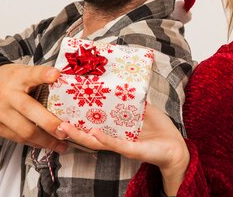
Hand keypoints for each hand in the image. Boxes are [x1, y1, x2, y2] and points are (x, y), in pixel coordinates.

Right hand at [0, 64, 67, 152]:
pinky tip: (45, 144)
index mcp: (18, 77)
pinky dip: (33, 143)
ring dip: (45, 141)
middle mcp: (6, 94)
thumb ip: (42, 78)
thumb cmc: (10, 80)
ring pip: (24, 131)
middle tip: (67, 132)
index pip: (32, 74)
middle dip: (50, 124)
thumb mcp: (25, 72)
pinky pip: (17, 138)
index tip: (56, 75)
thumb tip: (67, 83)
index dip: (44, 74)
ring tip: (61, 145)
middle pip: (29, 110)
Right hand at [59, 104, 188, 194]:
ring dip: (80, 135)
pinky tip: (95, 133)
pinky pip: (116, 145)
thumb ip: (133, 100)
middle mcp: (115, 139)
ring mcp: (122, 145)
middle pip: (88, 134)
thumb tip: (124, 81)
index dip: (78, 119)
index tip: (63, 108)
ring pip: (96, 142)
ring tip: (64, 127)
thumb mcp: (144, 111)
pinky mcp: (132, 150)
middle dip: (71, 129)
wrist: (177, 148)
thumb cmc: (160, 131)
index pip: (93, 124)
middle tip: (55, 120)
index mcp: (116, 130)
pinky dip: (105, 139)